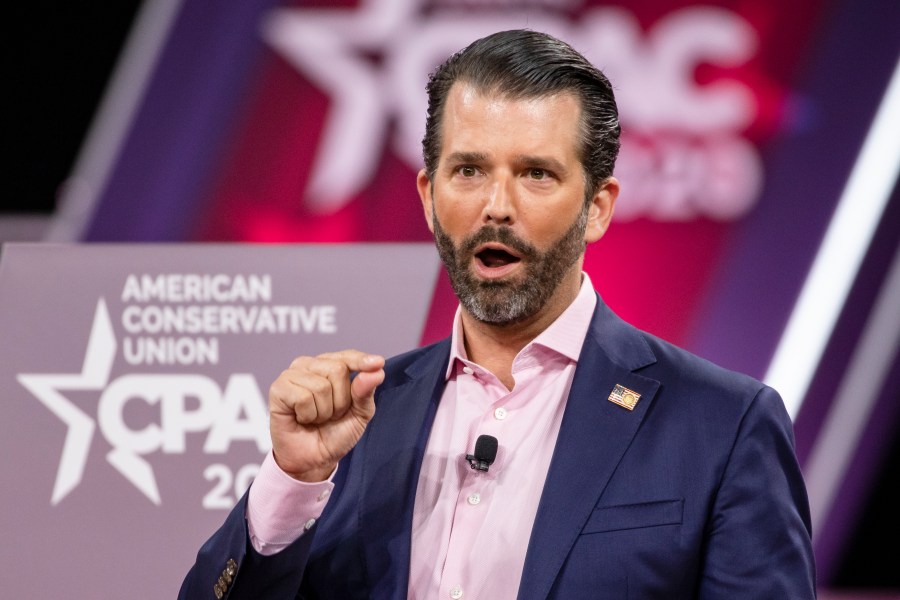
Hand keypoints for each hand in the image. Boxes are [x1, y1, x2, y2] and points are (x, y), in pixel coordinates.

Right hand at [268, 350, 384, 481]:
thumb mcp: (359, 414)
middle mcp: (310, 365)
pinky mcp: (278, 388)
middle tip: (330, 415)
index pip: (348, 356)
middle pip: (337, 370)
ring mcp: (292, 375)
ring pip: (321, 386)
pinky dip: (308, 415)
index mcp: (330, 366)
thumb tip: (376, 371)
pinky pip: (303, 397)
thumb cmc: (335, 434)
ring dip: (324, 411)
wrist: (314, 460)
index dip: (361, 361)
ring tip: (316, 418)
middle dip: (340, 401)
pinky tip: (301, 418)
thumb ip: (366, 392)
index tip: (377, 363)